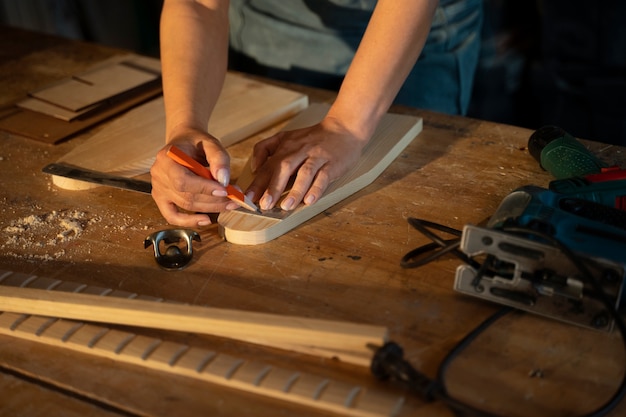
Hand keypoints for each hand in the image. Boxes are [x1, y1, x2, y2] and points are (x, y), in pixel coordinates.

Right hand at [150, 128, 238, 226]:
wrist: (184, 141)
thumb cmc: (196, 142)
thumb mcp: (210, 143)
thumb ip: (219, 159)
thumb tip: (224, 179)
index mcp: (166, 158)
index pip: (183, 180)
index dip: (204, 189)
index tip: (225, 191)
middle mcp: (158, 174)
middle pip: (186, 196)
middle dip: (214, 201)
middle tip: (235, 200)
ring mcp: (158, 188)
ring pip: (185, 206)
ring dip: (210, 208)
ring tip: (229, 205)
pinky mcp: (162, 199)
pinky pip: (172, 216)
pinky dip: (189, 221)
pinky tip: (206, 220)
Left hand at [246, 116, 368, 210]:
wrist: (343, 129)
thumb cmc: (312, 138)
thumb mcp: (285, 138)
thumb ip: (265, 149)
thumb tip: (254, 167)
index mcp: (285, 147)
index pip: (267, 166)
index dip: (256, 183)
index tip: (246, 199)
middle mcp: (299, 151)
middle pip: (283, 168)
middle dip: (272, 187)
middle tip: (264, 205)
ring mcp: (316, 157)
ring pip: (304, 173)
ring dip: (295, 190)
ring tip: (286, 206)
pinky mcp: (332, 164)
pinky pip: (323, 177)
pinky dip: (316, 189)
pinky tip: (310, 201)